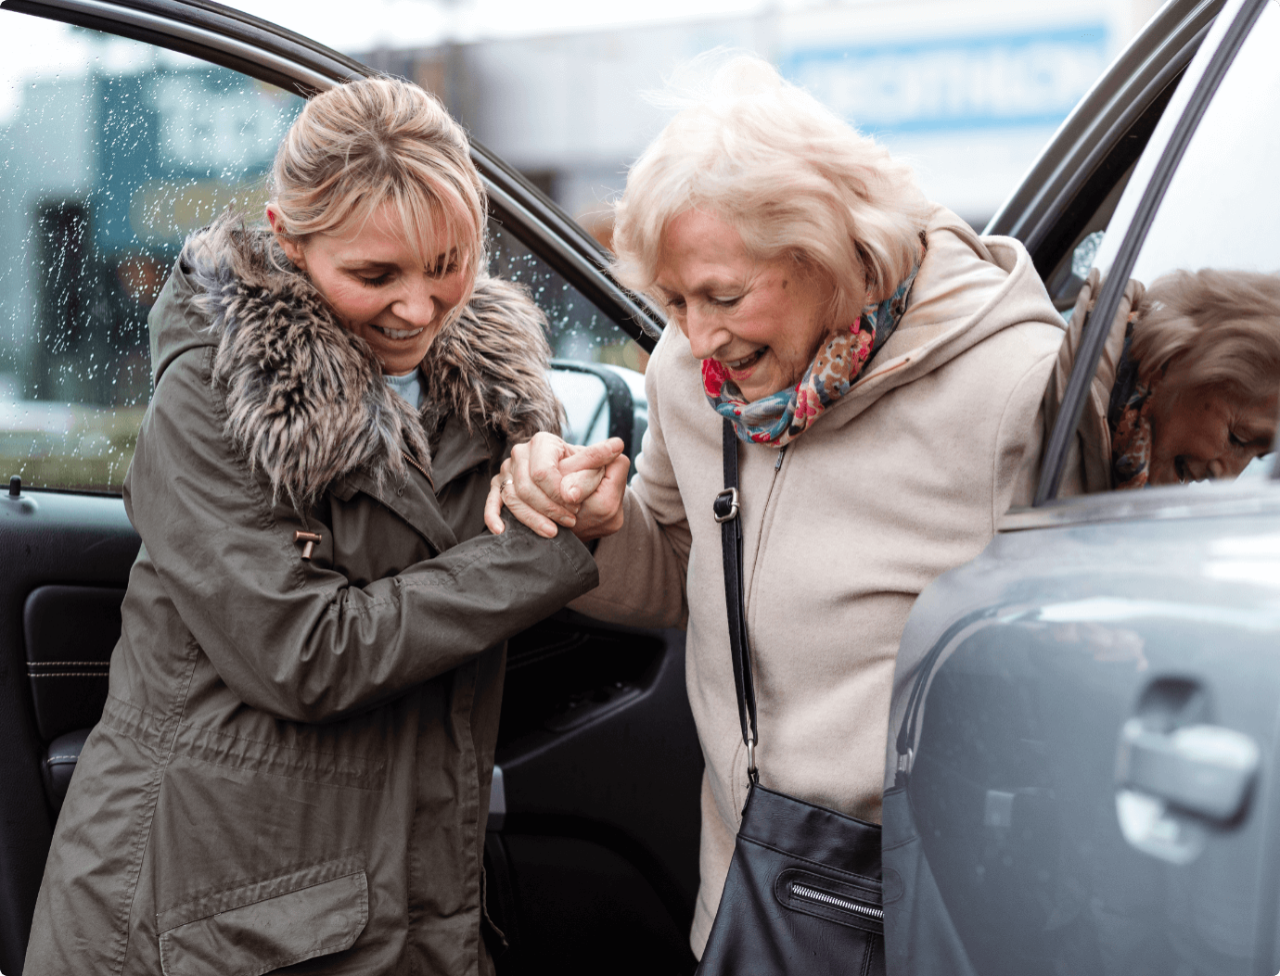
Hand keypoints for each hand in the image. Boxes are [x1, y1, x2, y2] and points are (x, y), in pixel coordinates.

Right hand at [484, 433, 628, 539]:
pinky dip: (494, 516)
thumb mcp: (602, 471)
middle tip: (571, 520)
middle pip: (526, 486)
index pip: (543, 472)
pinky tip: (502, 530)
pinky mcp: (499, 489)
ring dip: (533, 518)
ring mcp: (508, 472)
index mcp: (544, 442)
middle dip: (549, 508)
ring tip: (554, 531)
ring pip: (512, 498)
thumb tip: (616, 447)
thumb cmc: (587, 482)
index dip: (559, 493)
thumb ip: (606, 460)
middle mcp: (522, 454)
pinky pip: (491, 503)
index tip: (576, 505)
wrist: (579, 499)